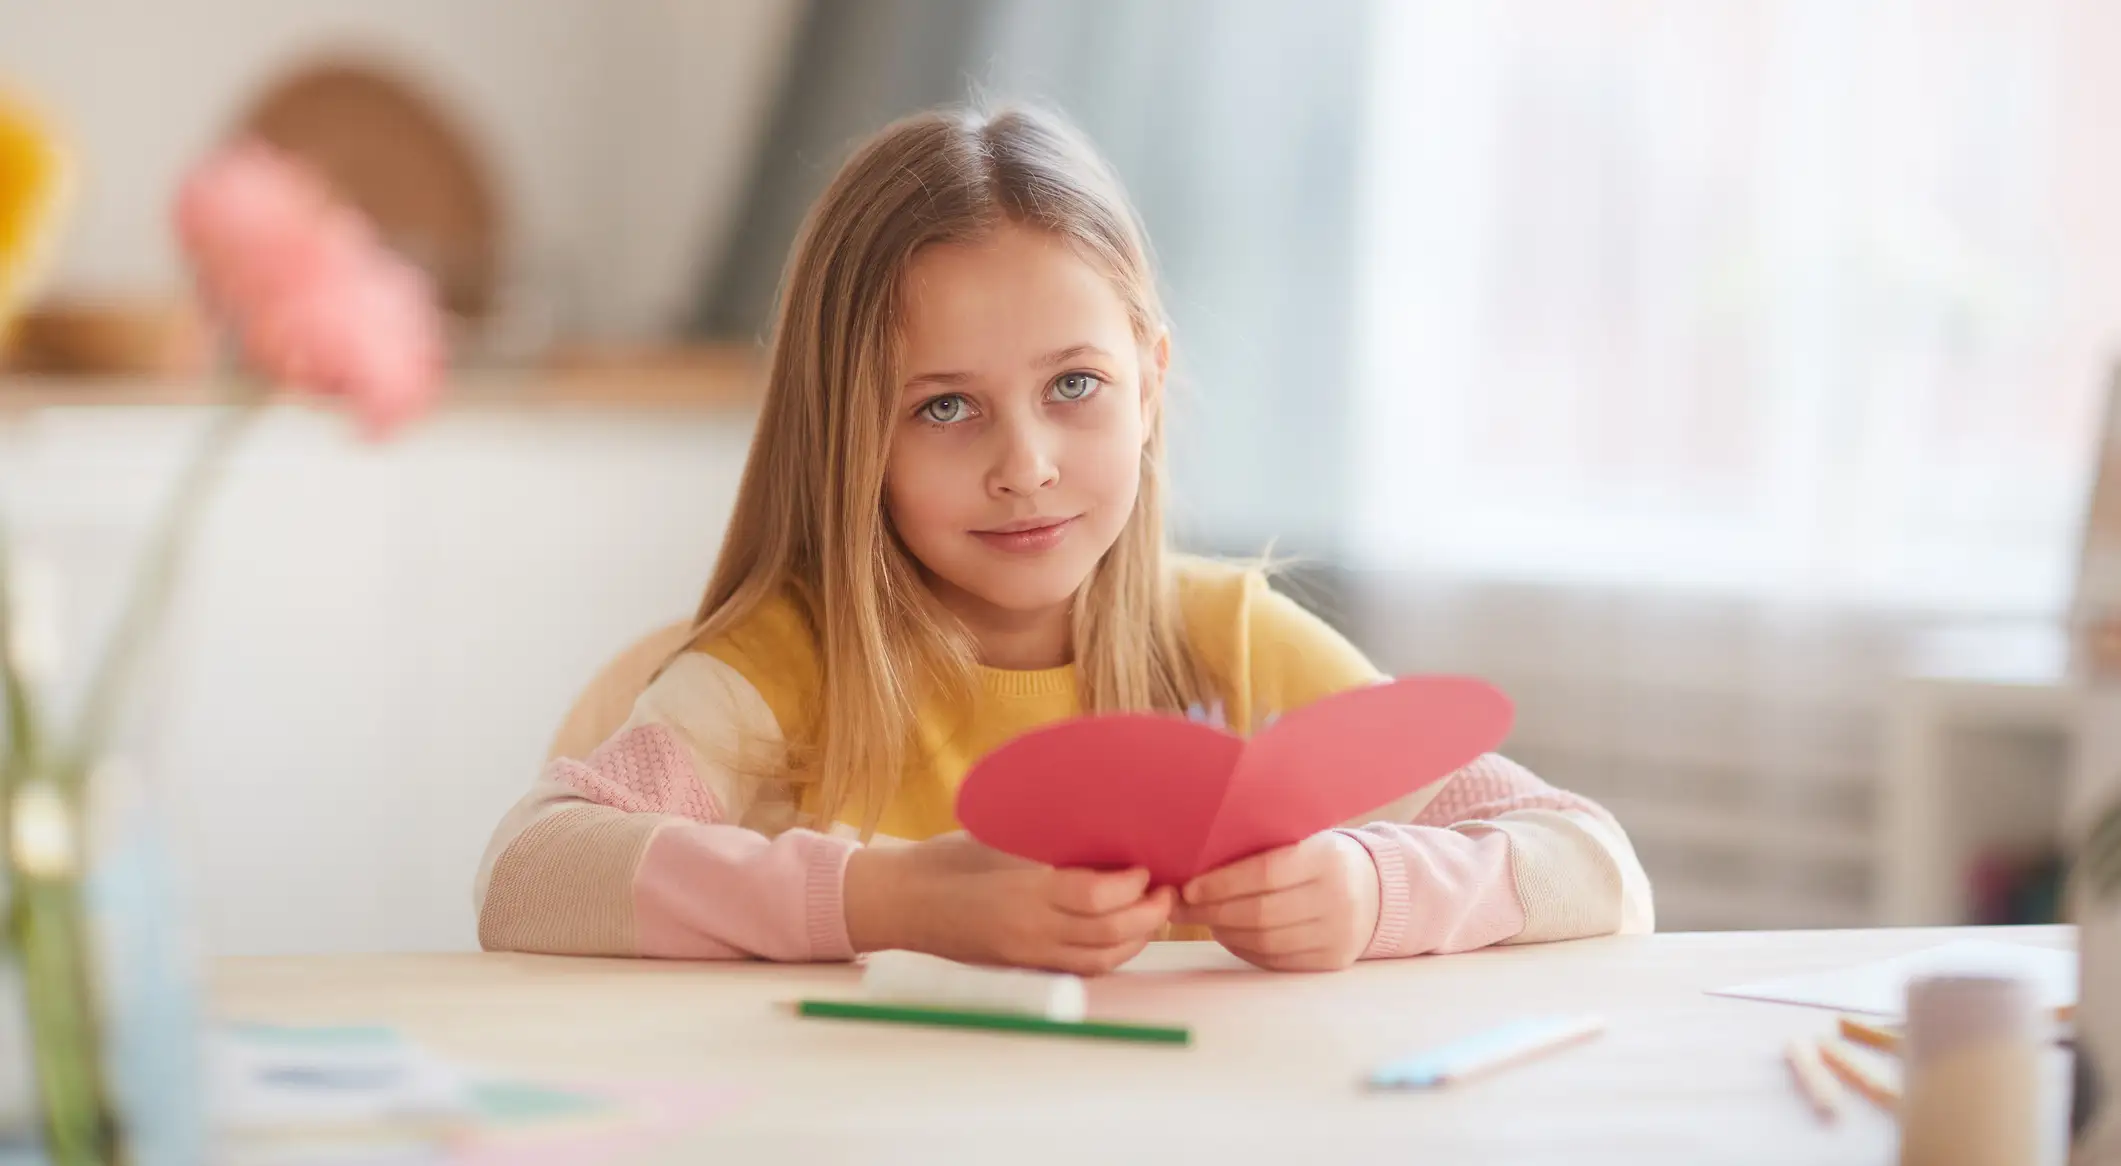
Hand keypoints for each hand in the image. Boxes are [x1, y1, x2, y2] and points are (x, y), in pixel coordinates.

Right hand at [844, 832, 1173, 974]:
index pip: (1095, 898)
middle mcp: (1030, 932)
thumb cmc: (947, 859)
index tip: (1144, 866)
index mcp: (1022, 892)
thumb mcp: (998, 838)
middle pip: (1109, 934)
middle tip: (1166, 890)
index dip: (1131, 885)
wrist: (903, 902)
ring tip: (1153, 912)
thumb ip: (1047, 840)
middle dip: (1148, 914)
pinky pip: (1082, 970)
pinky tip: (1123, 934)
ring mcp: (1028, 956)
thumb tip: (1101, 821)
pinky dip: (1112, 954)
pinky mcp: (1025, 968)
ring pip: (1102, 959)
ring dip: (1137, 938)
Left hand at [1173, 831, 1379, 971]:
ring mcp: (1338, 934)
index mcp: (1327, 859)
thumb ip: (1263, 849)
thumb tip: (1197, 865)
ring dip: (1224, 932)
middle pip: (1261, 914)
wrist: (1379, 890)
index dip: (1222, 884)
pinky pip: (1277, 961)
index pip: (1265, 874)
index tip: (1188, 887)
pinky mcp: (1332, 961)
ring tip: (1202, 918)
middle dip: (1212, 912)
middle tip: (1180, 907)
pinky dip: (1244, 949)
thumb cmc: (1324, 858)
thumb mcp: (1306, 840)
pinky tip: (1228, 934)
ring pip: (1266, 942)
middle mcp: (1338, 899)